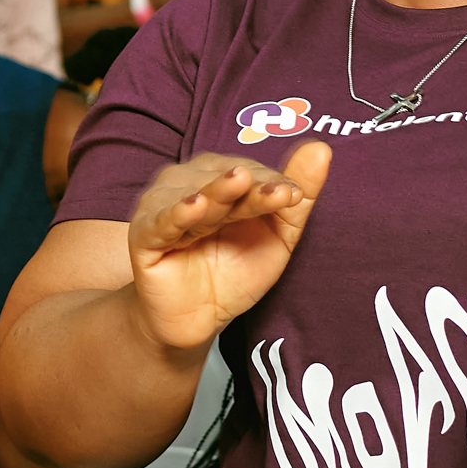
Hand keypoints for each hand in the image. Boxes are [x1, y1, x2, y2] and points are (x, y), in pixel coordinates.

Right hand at [126, 143, 327, 352]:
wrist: (197, 319)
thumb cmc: (234, 272)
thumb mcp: (277, 238)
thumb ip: (297, 199)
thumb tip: (322, 148)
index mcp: (219, 179)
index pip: (248, 173)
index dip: (272, 182)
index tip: (297, 195)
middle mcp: (189, 184)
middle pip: (223, 179)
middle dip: (252, 186)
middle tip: (280, 194)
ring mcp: (164, 207)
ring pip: (195, 194)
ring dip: (219, 190)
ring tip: (238, 183)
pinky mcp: (144, 235)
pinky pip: (163, 221)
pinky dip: (177, 212)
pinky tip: (194, 205)